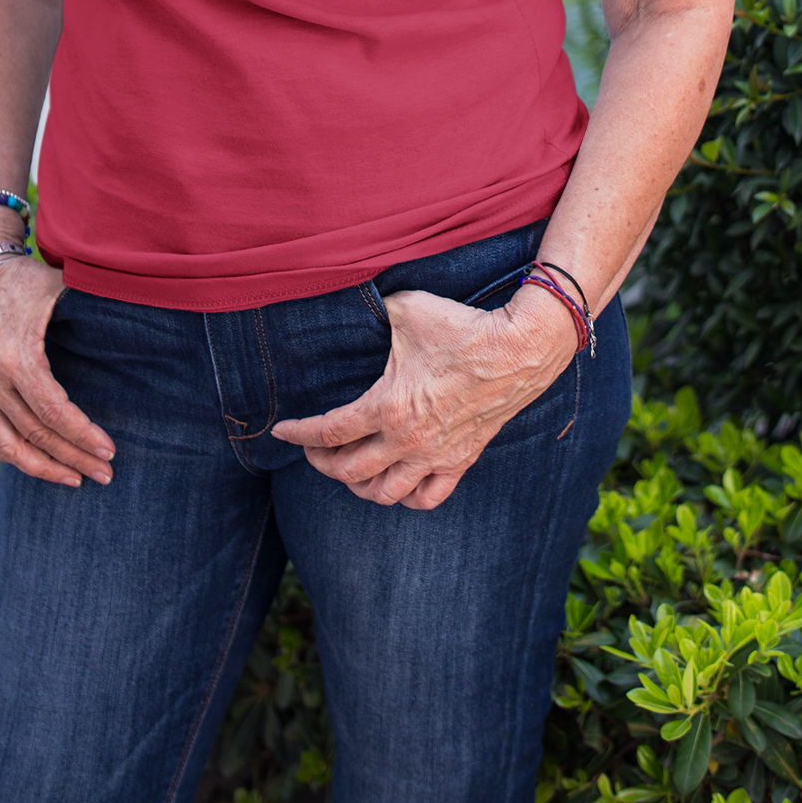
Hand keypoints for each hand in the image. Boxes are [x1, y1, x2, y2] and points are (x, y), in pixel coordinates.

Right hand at [0, 256, 115, 488]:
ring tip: (73, 480)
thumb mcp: (61, 288)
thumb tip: (142, 321)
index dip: (83, 436)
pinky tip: (33, 463)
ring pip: (7, 448)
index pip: (54, 412)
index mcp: (17, 357)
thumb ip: (94, 307)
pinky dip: (6, 456)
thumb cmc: (27, 282)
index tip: (110, 451)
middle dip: (74, 459)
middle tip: (105, 474)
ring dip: (42, 469)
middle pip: (36, 435)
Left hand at [271, 286, 578, 510]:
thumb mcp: (406, 310)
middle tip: (314, 449)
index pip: (329, 432)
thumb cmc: (462, 328)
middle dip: (323, 463)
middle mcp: (407, 441)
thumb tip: (350, 304)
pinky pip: (427, 498)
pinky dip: (406, 497)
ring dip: (359, 486)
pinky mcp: (461, 461)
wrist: (518, 349)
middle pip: (349, 472)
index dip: (299, 434)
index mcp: (387, 406)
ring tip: (351, 469)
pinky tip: (397, 481)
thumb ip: (373, 312)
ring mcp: (435, 456)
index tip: (282, 431)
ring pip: (384, 494)